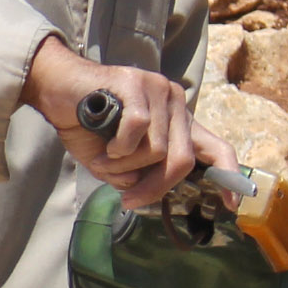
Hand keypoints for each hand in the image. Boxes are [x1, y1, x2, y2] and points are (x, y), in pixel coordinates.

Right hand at [24, 36, 227, 207]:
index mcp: (176, 121)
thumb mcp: (115, 162)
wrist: (54, 90)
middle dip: (155, 187)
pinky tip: (104, 141)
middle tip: (129, 200)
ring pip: (156, 149)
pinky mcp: (138, 83)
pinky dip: (118, 146)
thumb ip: (135, 175)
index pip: (216, 147)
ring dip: (126, 164)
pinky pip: (137, 130)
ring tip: (106, 156)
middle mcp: (175, 103)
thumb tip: (139, 189)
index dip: (228, 176)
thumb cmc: (86, 126)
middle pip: (182, 159)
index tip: (232, 203)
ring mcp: (158, 90)